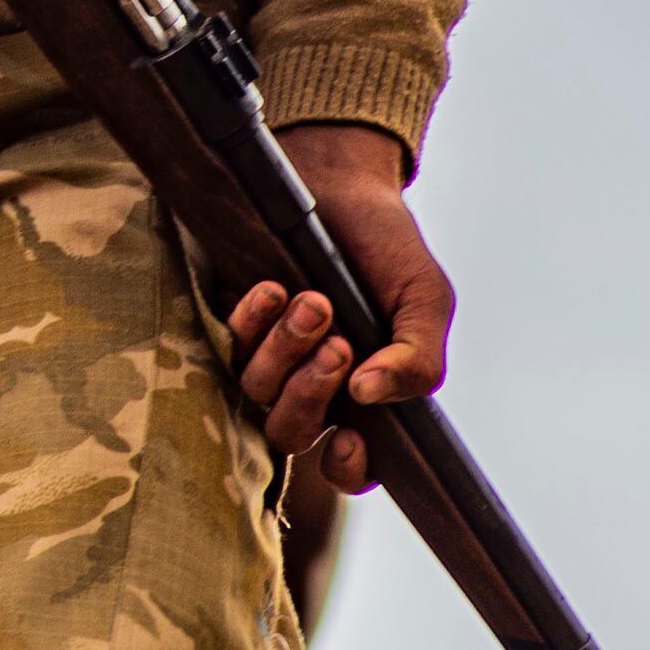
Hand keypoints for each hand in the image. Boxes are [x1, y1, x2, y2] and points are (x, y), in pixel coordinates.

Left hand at [220, 121, 454, 492]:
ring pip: (258, 392)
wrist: (340, 181)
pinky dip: (250, 322)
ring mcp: (268, 357)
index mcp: (364, 395)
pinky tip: (272, 289)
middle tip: (336, 343)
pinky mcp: (232, 322)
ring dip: (285, 351)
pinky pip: (226, 346)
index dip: (347, 469)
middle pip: (294, 431)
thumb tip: (371, 395)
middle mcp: (311, 386)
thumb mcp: (423, 299)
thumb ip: (418, 358)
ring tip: (310, 301)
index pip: (350, 465)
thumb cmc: (386, 246)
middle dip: (312, 391)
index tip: (348, 440)